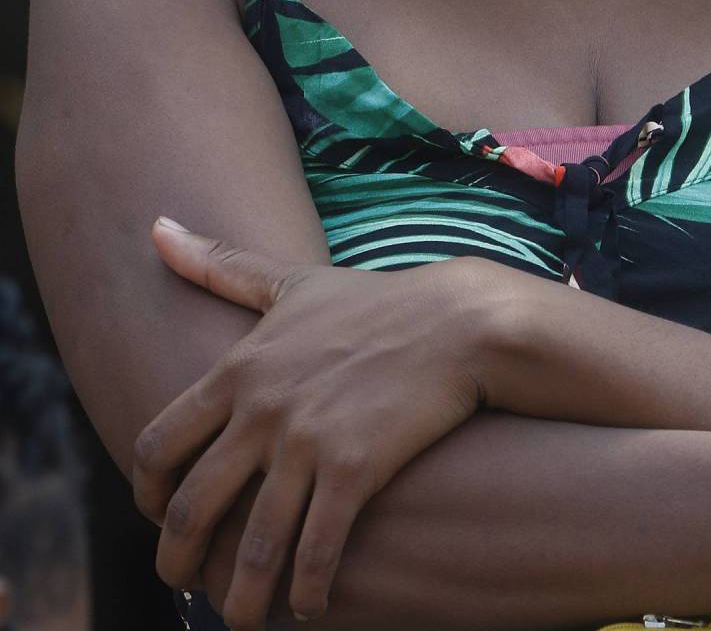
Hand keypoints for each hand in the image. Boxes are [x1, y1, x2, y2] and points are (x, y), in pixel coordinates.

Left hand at [132, 222, 512, 630]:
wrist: (457, 322)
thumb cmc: (373, 303)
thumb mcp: (289, 281)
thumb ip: (219, 263)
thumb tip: (156, 227)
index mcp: (240, 368)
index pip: (157, 445)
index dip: (145, 495)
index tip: (161, 517)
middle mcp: (262, 408)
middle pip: (189, 509)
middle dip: (177, 562)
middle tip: (186, 586)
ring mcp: (307, 440)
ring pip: (249, 544)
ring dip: (240, 599)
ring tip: (244, 620)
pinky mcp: (355, 468)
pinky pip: (314, 551)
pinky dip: (307, 592)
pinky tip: (311, 606)